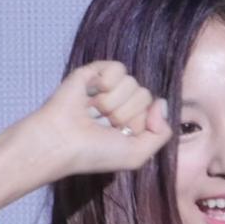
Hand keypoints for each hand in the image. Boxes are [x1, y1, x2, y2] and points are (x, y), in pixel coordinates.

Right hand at [26, 60, 172, 183]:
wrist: (62, 142)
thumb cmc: (94, 154)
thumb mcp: (137, 156)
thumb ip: (162, 134)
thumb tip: (161, 103)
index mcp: (128, 123)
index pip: (153, 110)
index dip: (138, 123)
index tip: (117, 135)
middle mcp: (119, 105)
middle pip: (144, 95)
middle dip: (125, 113)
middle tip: (102, 125)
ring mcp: (105, 88)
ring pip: (132, 82)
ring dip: (112, 102)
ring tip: (92, 113)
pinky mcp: (92, 73)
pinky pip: (118, 68)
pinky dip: (107, 82)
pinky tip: (91, 94)